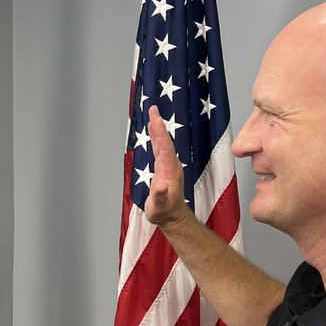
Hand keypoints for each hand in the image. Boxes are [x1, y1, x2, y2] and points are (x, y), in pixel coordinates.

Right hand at [144, 106, 189, 227]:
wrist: (172, 216)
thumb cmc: (164, 212)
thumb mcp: (159, 206)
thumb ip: (159, 195)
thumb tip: (158, 184)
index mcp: (170, 171)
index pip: (165, 148)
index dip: (160, 134)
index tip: (155, 120)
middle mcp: (171, 165)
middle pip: (164, 141)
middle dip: (159, 125)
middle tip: (153, 109)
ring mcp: (168, 165)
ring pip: (163, 143)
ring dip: (158, 128)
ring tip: (153, 113)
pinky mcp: (164, 167)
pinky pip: (160, 147)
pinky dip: (156, 136)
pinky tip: (153, 129)